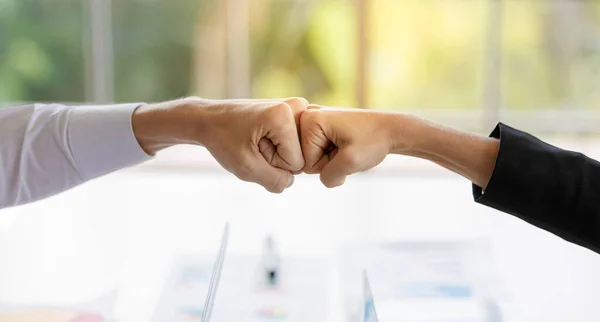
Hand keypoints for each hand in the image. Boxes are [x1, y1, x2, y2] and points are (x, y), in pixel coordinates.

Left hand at [133, 97, 307, 192]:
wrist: (207, 119)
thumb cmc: (222, 139)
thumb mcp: (245, 168)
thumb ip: (274, 181)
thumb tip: (291, 181)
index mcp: (284, 115)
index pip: (296, 162)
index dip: (271, 163)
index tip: (252, 146)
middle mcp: (295, 106)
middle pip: (299, 155)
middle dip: (275, 157)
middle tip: (253, 143)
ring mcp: (295, 107)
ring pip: (297, 149)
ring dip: (276, 151)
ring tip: (256, 139)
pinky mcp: (291, 111)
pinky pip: (294, 142)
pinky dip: (277, 144)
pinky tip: (261, 135)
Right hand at [300, 105, 406, 187]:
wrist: (391, 129)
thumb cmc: (374, 141)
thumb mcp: (351, 163)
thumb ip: (328, 176)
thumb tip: (321, 179)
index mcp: (309, 120)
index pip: (306, 163)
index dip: (328, 164)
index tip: (345, 149)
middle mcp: (306, 116)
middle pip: (305, 160)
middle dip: (327, 162)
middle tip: (347, 148)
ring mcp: (312, 120)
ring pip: (311, 158)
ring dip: (330, 159)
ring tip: (346, 146)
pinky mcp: (318, 125)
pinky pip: (316, 152)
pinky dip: (332, 154)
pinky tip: (344, 144)